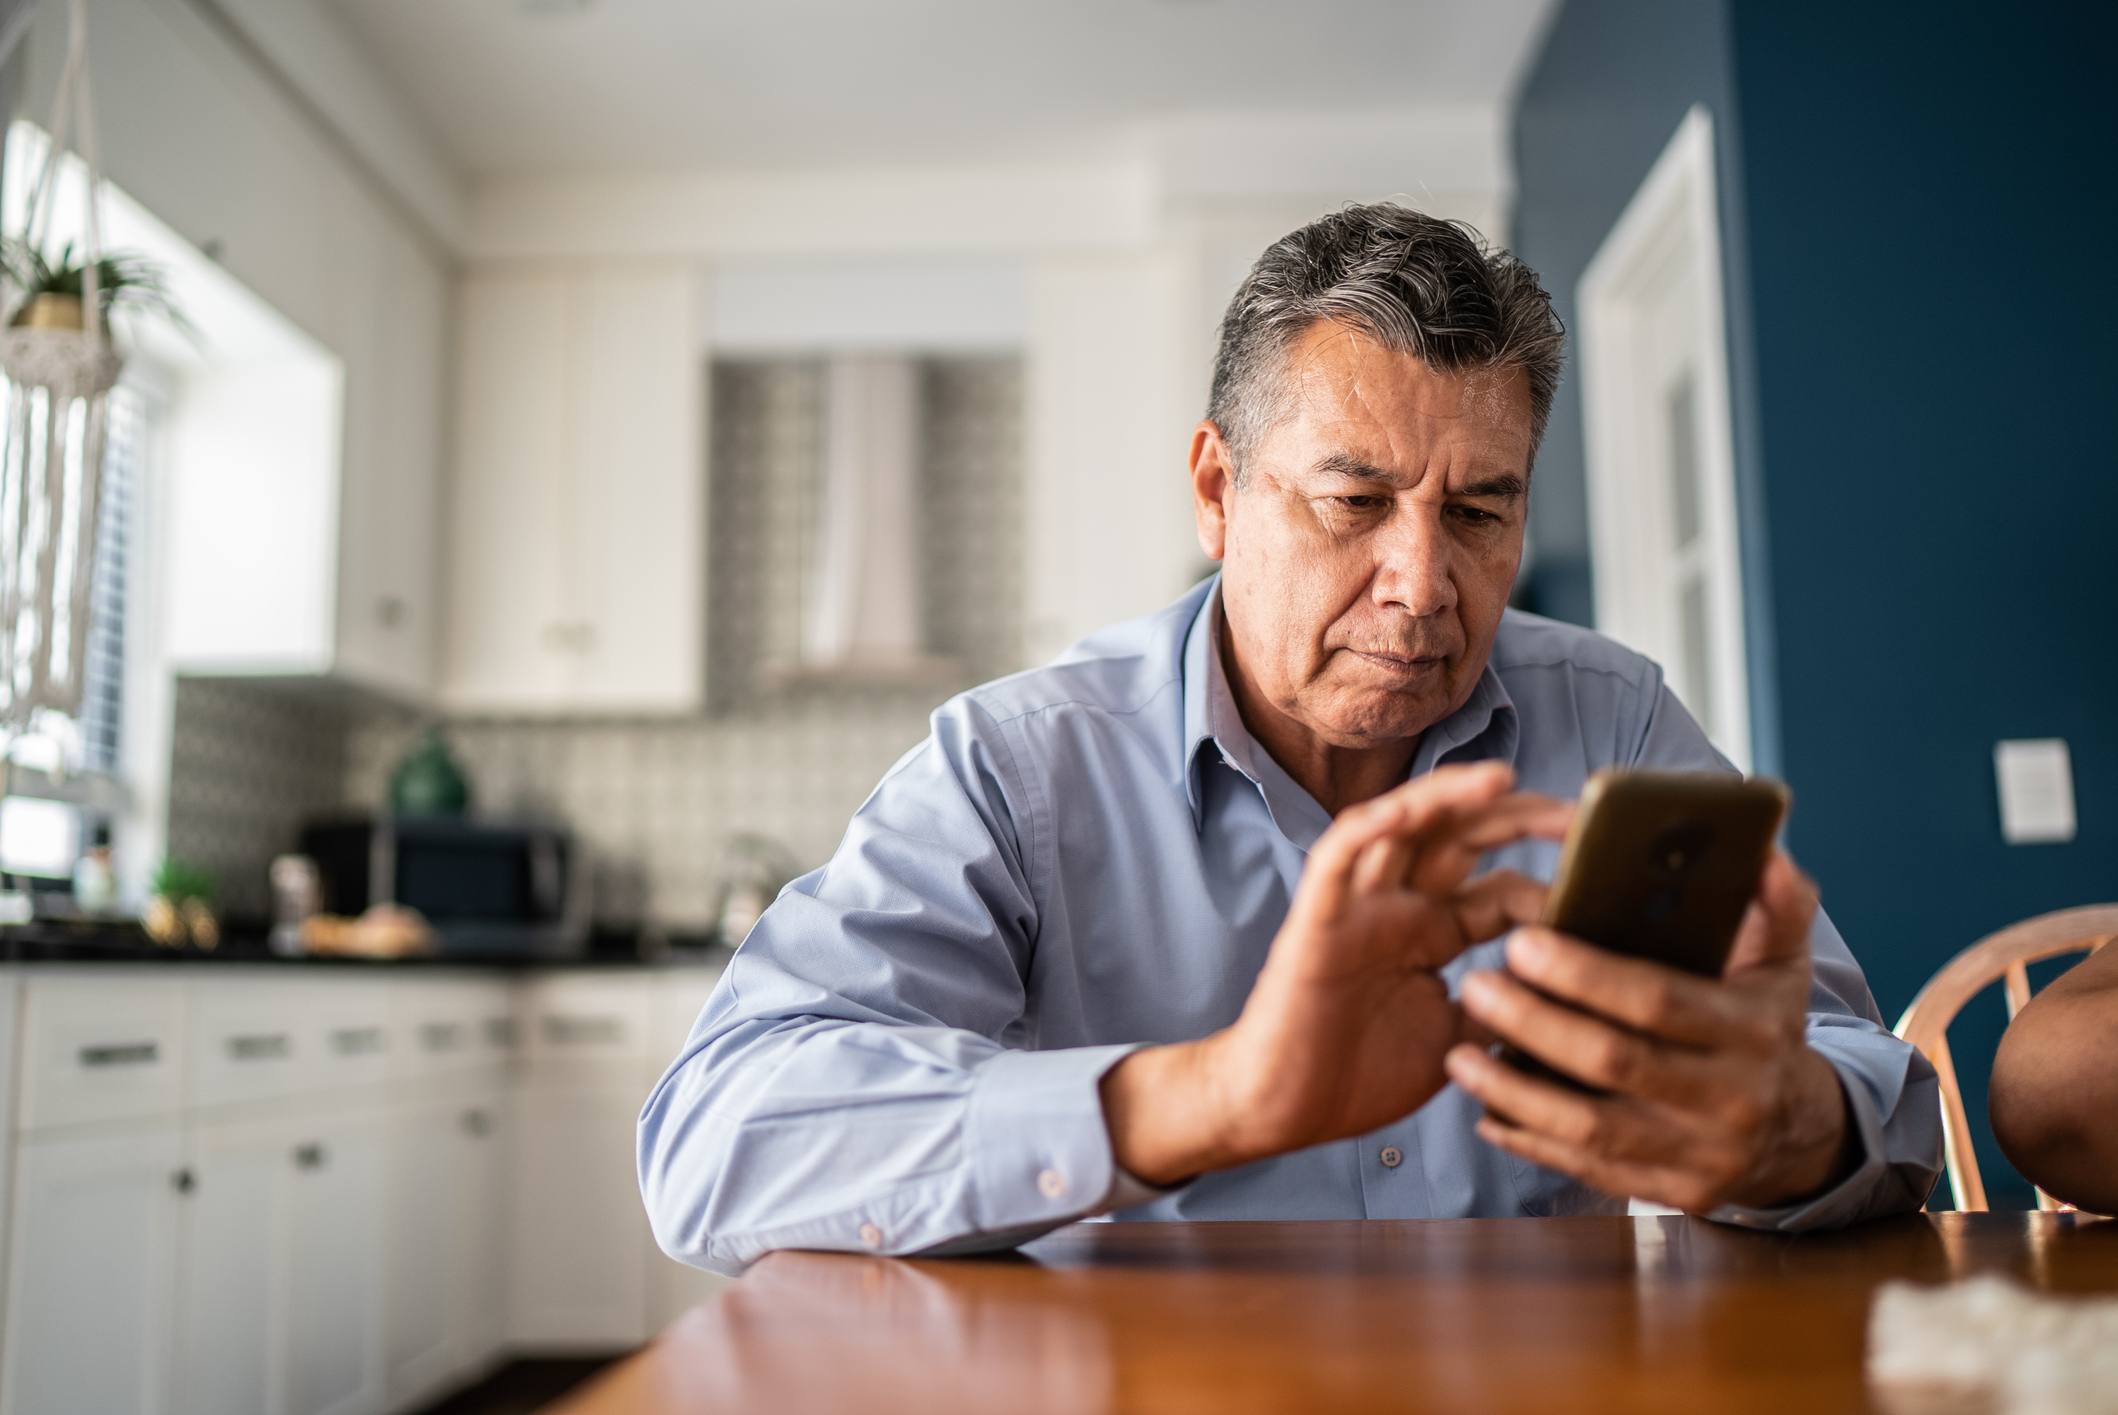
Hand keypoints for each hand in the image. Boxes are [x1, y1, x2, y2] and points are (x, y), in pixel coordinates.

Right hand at [1100, 761, 1567, 1185]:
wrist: (1281, 1112)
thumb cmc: (1357, 1077)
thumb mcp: (1457, 1041)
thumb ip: (1501, 1007)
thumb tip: (1573, 993)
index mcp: (1434, 933)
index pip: (1502, 888)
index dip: (1552, 883)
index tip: (1606, 887)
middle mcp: (1400, 907)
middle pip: (1461, 838)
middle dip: (1518, 819)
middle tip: (1577, 815)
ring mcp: (1358, 908)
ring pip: (1403, 828)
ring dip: (1449, 798)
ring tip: (1503, 778)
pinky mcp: (1317, 920)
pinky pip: (1338, 857)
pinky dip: (1370, 827)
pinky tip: (1407, 808)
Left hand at [1444, 852, 1854, 1211]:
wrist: (1799, 1134)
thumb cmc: (1767, 1029)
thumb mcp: (1783, 964)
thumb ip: (1775, 903)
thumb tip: (1762, 850)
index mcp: (1752, 1032)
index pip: (1659, 1000)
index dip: (1586, 975)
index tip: (1521, 942)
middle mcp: (1730, 1098)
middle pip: (1615, 1062)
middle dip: (1535, 1023)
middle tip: (1475, 985)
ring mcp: (1701, 1154)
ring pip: (1591, 1127)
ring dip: (1515, 1091)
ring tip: (1458, 1055)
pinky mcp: (1672, 1192)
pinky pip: (1589, 1170)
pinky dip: (1531, 1140)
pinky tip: (1484, 1111)